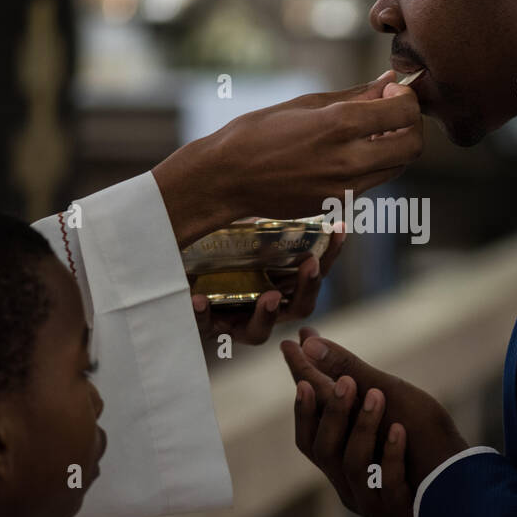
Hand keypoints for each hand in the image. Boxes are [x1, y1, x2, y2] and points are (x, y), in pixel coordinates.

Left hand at [192, 225, 346, 344]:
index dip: (331, 253)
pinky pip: (205, 326)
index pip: (315, 272)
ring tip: (270, 297)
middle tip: (311, 265)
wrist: (177, 256)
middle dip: (309, 287)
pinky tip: (199, 298)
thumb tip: (294, 184)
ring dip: (268, 314)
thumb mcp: (244, 226)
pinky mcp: (207, 326)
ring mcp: (236, 321)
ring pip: (260, 332)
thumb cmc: (218, 242)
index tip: (339, 230)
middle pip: (299, 307)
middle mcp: (265, 306)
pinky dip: (204, 314)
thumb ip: (269, 218)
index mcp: (282, 283)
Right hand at [282, 330, 469, 516]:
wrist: (467, 482)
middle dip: (331, 412)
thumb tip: (310, 340)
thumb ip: (349, 372)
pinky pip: (385, 483)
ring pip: (351, 463)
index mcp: (342, 455)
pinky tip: (401, 431)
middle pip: (321, 448)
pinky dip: (390, 454)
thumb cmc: (425, 438)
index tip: (293, 359)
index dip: (301, 397)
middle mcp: (348, 479)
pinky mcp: (396, 511)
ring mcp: (371, 498)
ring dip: (363, 426)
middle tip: (346, 381)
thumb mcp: (389, 396)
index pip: (310, 426)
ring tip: (378, 395)